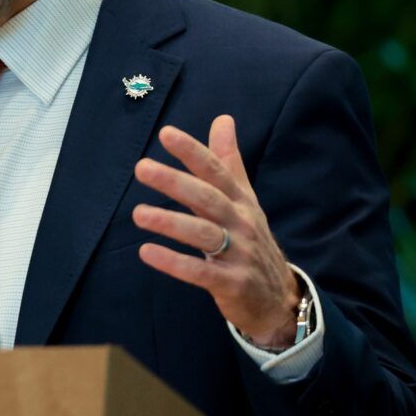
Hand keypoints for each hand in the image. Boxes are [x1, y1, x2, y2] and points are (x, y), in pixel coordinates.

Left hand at [131, 115, 300, 347]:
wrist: (277, 297)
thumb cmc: (251, 241)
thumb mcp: (244, 200)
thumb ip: (228, 162)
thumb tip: (222, 118)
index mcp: (241, 201)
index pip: (216, 171)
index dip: (193, 151)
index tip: (166, 133)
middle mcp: (242, 223)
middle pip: (207, 198)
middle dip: (175, 181)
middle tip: (141, 167)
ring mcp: (239, 254)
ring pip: (203, 234)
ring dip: (170, 222)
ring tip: (138, 213)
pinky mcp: (232, 284)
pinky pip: (201, 272)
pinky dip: (174, 262)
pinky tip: (147, 252)